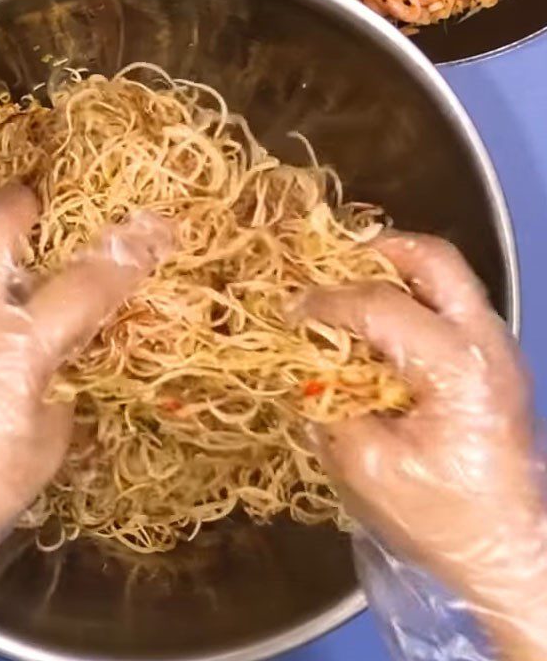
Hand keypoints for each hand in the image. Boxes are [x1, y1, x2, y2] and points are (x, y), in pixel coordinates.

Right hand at [296, 233, 546, 656]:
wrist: (513, 552)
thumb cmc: (443, 518)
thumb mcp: (367, 469)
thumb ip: (330, 408)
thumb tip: (306, 370)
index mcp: (458, 369)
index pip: (381, 307)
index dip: (327, 302)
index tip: (290, 310)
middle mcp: (487, 344)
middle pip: (437, 261)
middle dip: (379, 249)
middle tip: (332, 260)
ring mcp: (499, 350)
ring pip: (449, 278)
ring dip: (396, 271)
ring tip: (349, 287)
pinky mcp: (495, 364)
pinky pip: (451, 305)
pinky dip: (411, 297)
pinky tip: (379, 324)